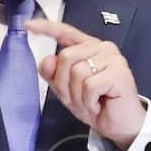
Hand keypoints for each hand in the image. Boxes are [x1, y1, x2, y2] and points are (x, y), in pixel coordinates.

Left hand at [26, 19, 146, 148]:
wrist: (121, 125)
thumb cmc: (99, 106)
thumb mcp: (68, 91)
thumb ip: (55, 75)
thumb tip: (46, 60)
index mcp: (90, 48)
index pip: (66, 33)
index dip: (47, 28)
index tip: (29, 25)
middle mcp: (102, 49)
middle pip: (66, 57)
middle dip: (65, 84)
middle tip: (78, 99)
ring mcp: (112, 59)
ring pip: (76, 72)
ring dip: (78, 96)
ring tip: (91, 102)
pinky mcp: (118, 73)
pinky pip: (89, 85)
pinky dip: (89, 101)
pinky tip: (99, 104)